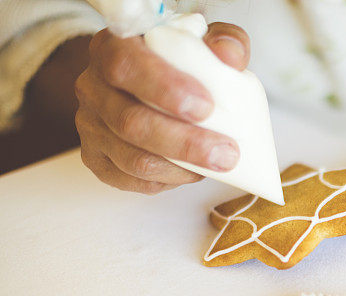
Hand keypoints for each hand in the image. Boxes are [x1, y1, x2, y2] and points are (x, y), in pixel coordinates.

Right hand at [75, 23, 250, 193]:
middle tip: (226, 152)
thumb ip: (224, 42)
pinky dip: (168, 180)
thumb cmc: (180, 63)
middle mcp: (93, 86)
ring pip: (132, 158)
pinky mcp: (96, 158)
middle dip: (184, 142)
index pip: (125, 65)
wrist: (152, 88)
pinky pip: (131, 179)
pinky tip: (193, 172)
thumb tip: (231, 56)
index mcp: (113, 47)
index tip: (206, 107)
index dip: (164, 88)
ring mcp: (91, 125)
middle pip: (130, 122)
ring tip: (219, 164)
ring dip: (181, 168)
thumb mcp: (206, 43)